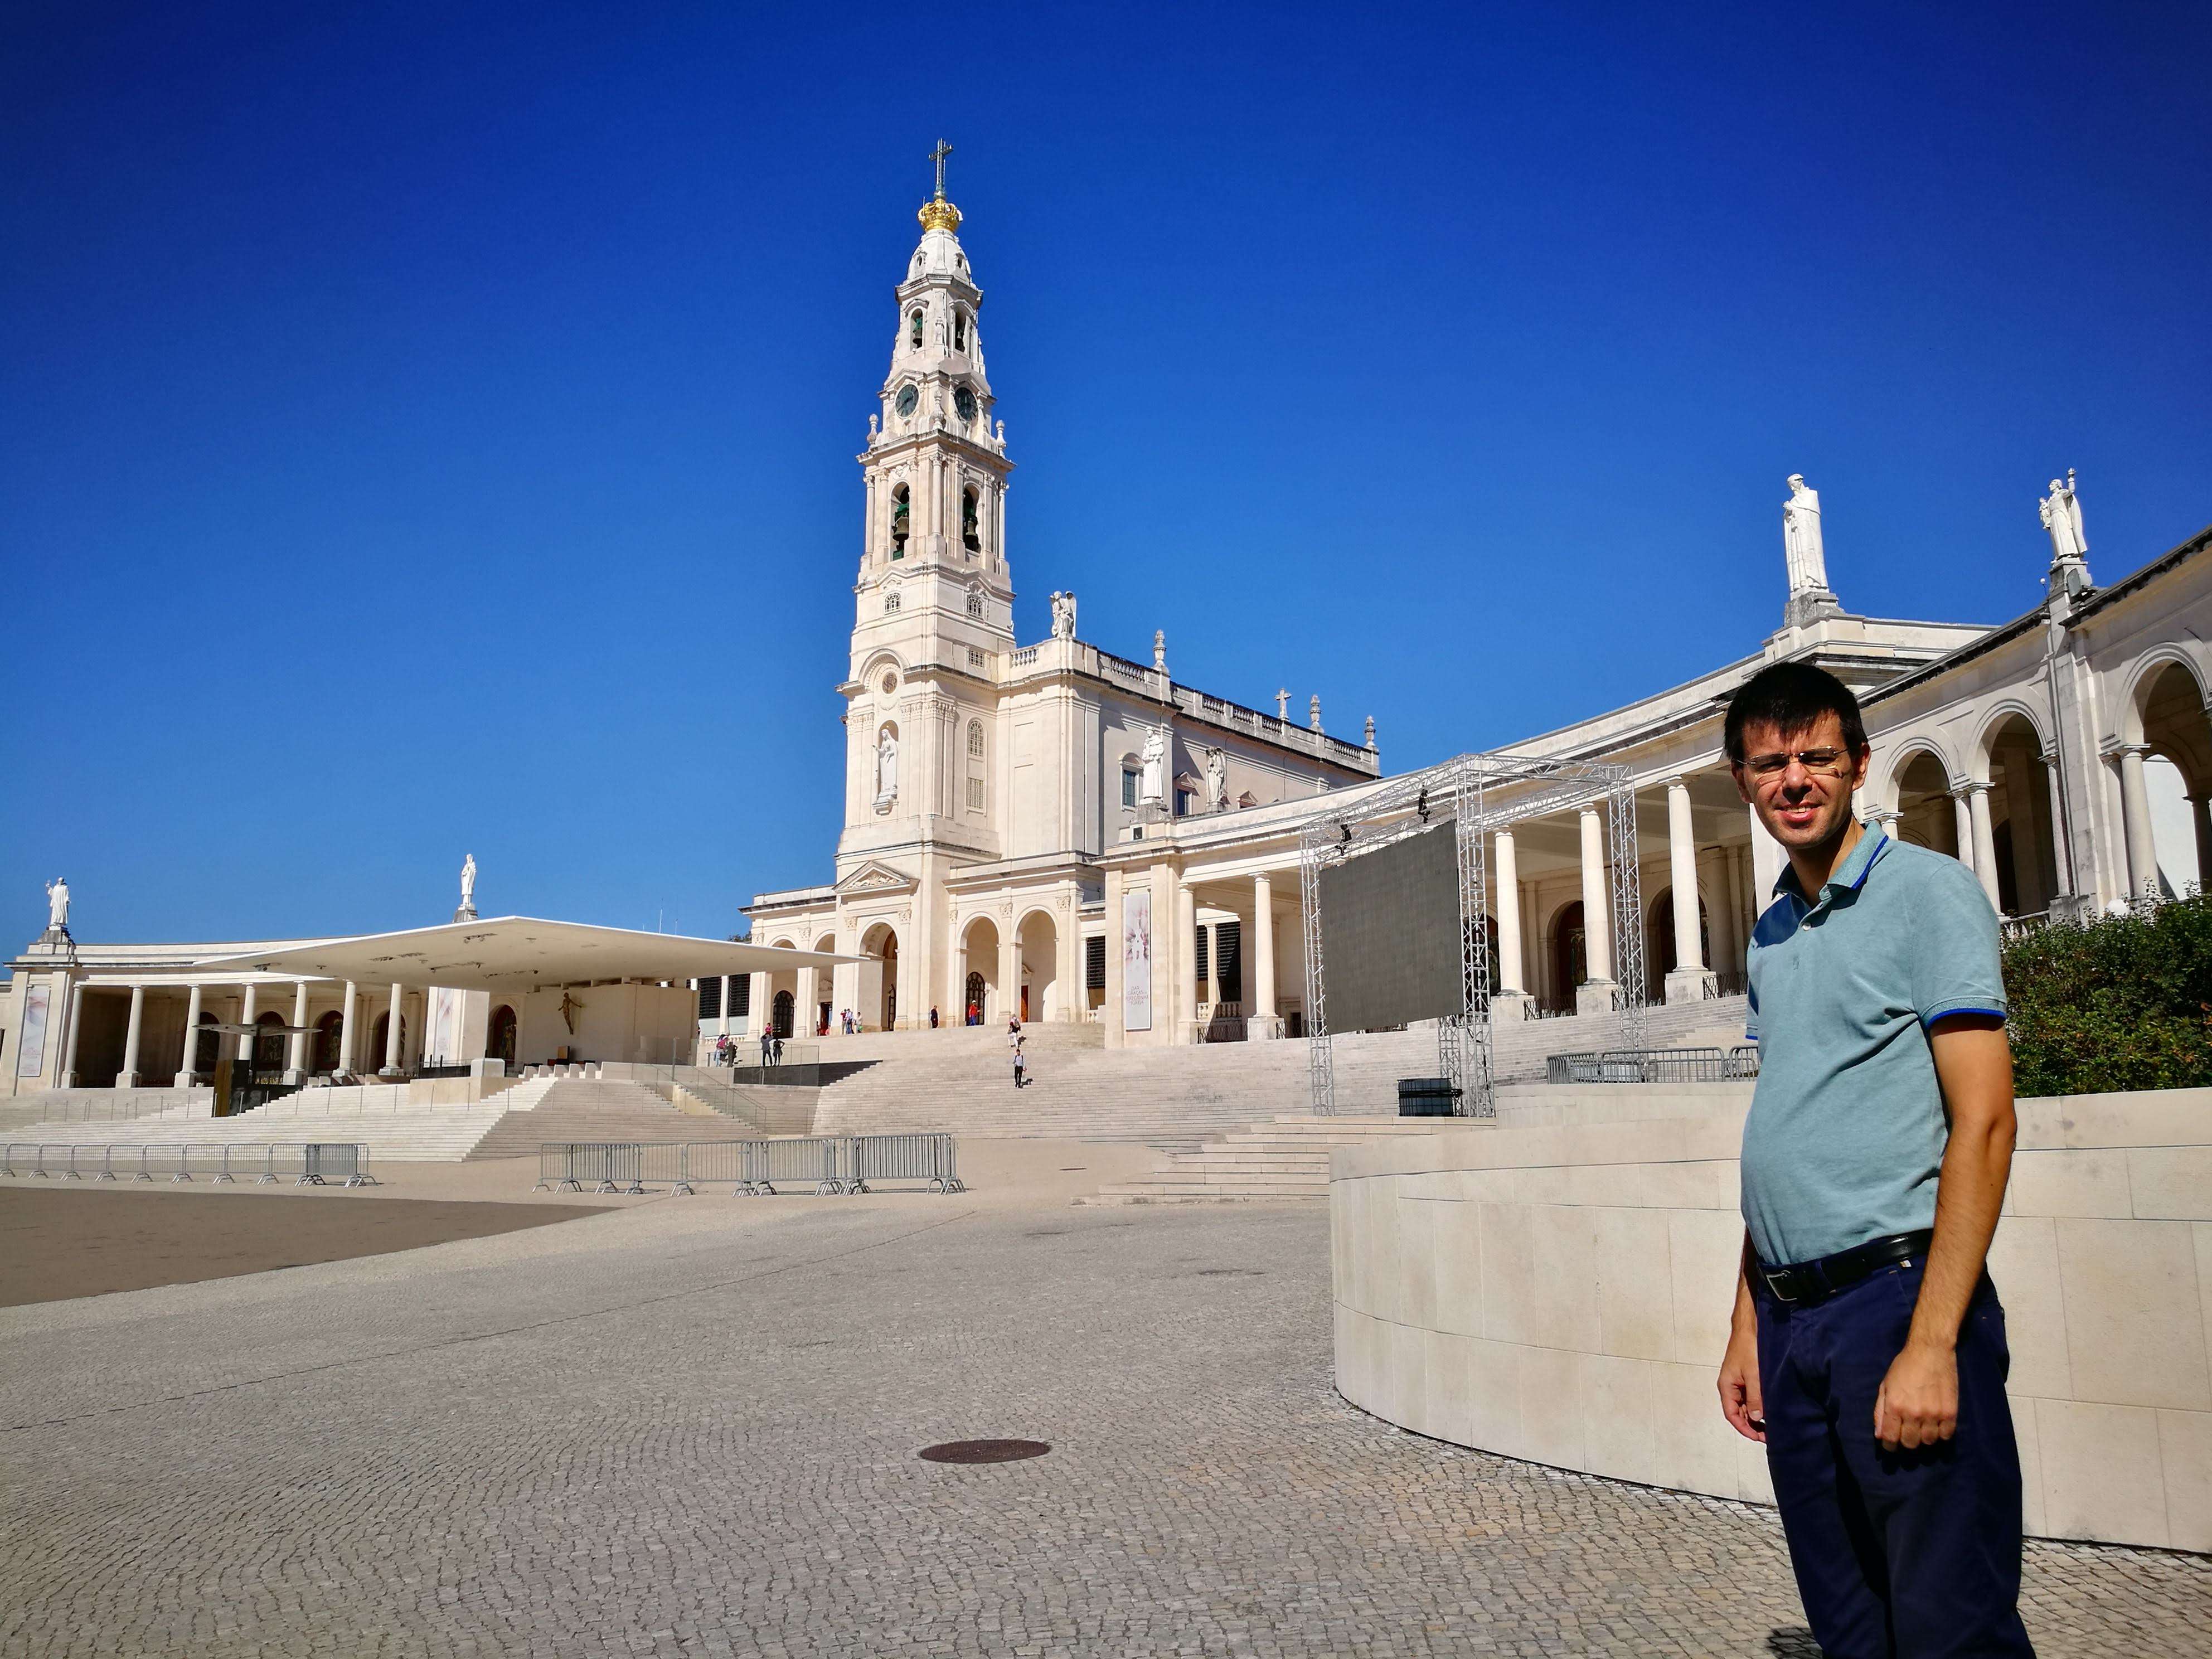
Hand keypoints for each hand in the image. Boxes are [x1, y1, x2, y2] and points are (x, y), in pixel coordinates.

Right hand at [1718, 1323, 1764, 1442]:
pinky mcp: (1746, 1378)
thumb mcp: (1753, 1374)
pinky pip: (1750, 1397)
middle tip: (1769, 1435)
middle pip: (1738, 1413)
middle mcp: (1730, 1387)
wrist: (1750, 1328)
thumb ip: (1754, 1397)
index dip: (1744, 1428)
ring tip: (1771, 1426)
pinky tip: (1769, 1410)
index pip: (1732, 1415)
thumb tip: (1756, 1418)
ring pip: (1745, 1406)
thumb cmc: (1748, 1348)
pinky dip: (1758, 1406)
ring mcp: (1738, 1383)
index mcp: (1726, 1387)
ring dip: (1755, 1417)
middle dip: (1751, 1425)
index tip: (1759, 1437)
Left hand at [1874, 1340, 1957, 1449]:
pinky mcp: (1950, 1412)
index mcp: (1895, 1406)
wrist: (1930, 1351)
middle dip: (1906, 1442)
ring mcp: (1934, 1414)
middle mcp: (1914, 1413)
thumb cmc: (1904, 1367)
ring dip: (1923, 1438)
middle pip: (1910, 1443)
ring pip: (1928, 1442)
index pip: (1890, 1438)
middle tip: (1907, 1434)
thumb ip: (1880, 1411)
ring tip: (1921, 1428)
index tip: (1891, 1445)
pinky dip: (1940, 1434)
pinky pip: (1946, 1435)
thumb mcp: (1885, 1385)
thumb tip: (1879, 1435)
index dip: (1889, 1446)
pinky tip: (1935, 1425)